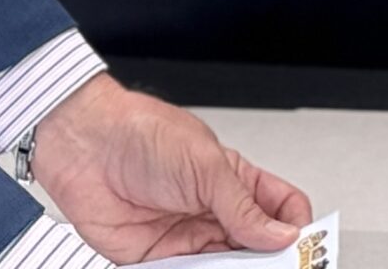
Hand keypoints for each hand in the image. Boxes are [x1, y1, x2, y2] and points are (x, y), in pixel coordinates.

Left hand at [34, 75, 312, 262]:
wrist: (83, 144)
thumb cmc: (142, 132)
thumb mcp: (205, 164)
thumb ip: (242, 205)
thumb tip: (280, 234)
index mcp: (233, 179)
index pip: (280, 209)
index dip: (295, 229)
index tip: (303, 248)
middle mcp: (212, 211)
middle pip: (256, 249)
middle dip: (269, 262)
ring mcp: (185, 238)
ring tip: (236, 268)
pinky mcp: (156, 260)